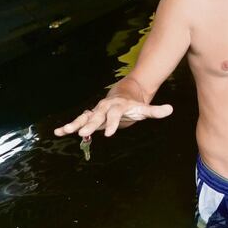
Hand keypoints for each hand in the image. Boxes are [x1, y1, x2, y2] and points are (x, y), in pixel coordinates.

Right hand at [53, 96, 173, 137]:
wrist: (125, 93)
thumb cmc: (135, 104)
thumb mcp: (145, 108)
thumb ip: (155, 111)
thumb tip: (170, 109)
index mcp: (118, 106)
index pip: (115, 115)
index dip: (113, 123)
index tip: (110, 134)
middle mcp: (105, 108)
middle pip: (97, 116)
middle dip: (90, 124)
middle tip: (83, 133)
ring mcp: (96, 112)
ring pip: (84, 118)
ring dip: (74, 124)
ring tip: (63, 131)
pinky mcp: (90, 117)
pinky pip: (78, 121)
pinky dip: (68, 126)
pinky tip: (58, 132)